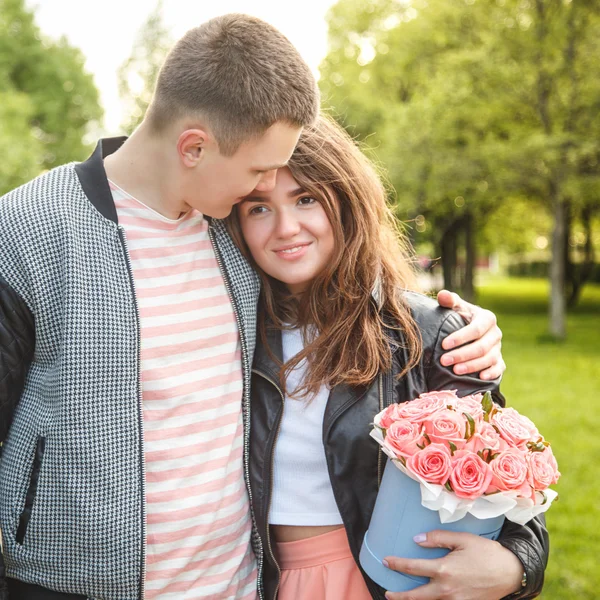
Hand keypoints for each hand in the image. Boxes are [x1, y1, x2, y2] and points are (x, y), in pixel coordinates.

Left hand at [383, 530, 523, 599]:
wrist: (511, 572)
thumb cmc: (486, 552)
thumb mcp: (462, 539)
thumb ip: (438, 538)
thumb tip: (417, 540)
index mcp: (444, 570)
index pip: (412, 568)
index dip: (396, 564)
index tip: (386, 561)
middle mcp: (446, 589)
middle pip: (415, 596)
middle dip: (399, 596)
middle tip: (387, 593)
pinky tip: (429, 598)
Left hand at [436, 290, 504, 380]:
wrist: (467, 329)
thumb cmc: (458, 316)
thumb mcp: (455, 307)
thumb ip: (449, 300)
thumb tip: (443, 294)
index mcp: (487, 318)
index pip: (475, 329)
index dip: (460, 338)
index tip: (443, 345)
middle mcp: (495, 333)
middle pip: (481, 347)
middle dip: (462, 355)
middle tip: (444, 361)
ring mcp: (498, 348)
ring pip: (489, 359)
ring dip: (472, 366)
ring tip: (455, 371)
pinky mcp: (499, 361)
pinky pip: (499, 368)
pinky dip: (491, 373)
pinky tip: (479, 378)